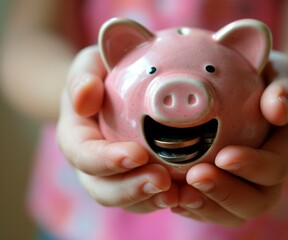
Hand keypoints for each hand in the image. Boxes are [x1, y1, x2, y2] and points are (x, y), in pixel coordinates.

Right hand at [57, 46, 177, 212]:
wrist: (112, 90)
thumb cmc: (102, 76)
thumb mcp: (89, 65)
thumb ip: (82, 77)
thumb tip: (85, 96)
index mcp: (76, 139)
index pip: (84, 155)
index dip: (107, 160)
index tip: (137, 154)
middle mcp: (92, 165)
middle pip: (104, 189)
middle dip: (133, 189)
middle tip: (163, 181)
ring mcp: (116, 176)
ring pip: (129, 200)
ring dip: (153, 200)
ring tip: (180, 194)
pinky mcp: (138, 179)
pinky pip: (150, 197)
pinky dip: (169, 198)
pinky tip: (191, 193)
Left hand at [173, 51, 287, 225]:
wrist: (252, 95)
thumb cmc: (264, 83)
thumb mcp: (280, 75)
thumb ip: (285, 89)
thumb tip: (278, 108)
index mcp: (285, 151)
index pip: (276, 167)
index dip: (253, 167)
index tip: (224, 156)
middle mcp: (268, 177)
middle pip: (256, 201)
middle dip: (226, 193)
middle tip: (196, 176)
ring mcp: (245, 187)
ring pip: (231, 213)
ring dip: (205, 206)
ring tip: (178, 194)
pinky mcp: (221, 192)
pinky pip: (209, 208)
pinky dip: (190, 206)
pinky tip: (170, 195)